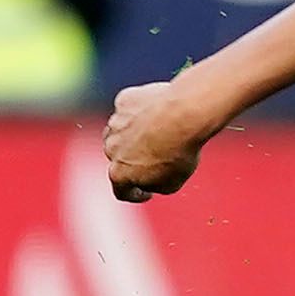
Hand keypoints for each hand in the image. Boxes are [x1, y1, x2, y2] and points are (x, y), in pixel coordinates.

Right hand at [105, 76, 222, 202]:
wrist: (184, 114)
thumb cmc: (179, 151)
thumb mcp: (172, 183)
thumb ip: (154, 186)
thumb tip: (149, 180)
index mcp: (119, 173)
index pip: (122, 190)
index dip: (135, 194)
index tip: (146, 192)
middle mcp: (111, 148)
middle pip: (119, 158)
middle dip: (133, 160)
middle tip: (155, 157)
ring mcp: (115, 123)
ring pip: (121, 132)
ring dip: (135, 134)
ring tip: (160, 132)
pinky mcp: (124, 101)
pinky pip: (130, 109)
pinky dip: (141, 112)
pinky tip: (159, 112)